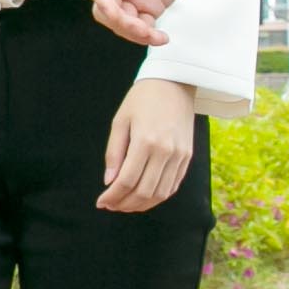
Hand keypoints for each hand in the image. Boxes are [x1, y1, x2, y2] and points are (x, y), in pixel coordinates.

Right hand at [89, 0, 203, 47]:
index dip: (103, 0)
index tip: (115, 13)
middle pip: (105, 8)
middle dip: (120, 22)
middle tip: (140, 28)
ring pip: (120, 22)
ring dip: (133, 33)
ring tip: (154, 36)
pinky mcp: (147, 6)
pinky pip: (141, 26)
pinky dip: (148, 36)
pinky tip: (161, 37)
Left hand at [99, 78, 197, 213]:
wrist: (174, 83)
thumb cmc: (142, 99)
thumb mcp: (120, 121)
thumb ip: (114, 153)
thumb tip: (109, 182)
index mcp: (145, 141)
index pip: (126, 180)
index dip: (112, 196)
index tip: (101, 202)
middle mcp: (165, 151)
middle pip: (144, 191)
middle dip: (124, 204)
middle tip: (111, 205)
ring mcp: (179, 155)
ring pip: (160, 193)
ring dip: (141, 204)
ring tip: (125, 204)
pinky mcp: (188, 156)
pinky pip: (173, 185)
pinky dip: (158, 197)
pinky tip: (144, 197)